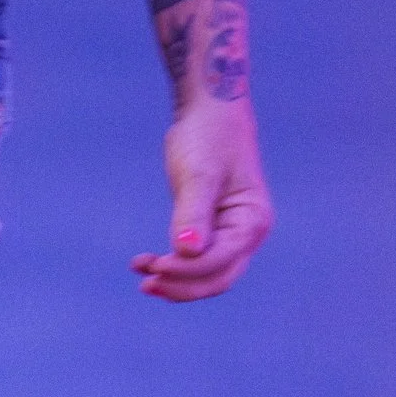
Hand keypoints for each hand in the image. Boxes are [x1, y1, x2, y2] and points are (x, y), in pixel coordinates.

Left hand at [134, 95, 273, 301]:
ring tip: (142, 279)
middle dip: (183, 285)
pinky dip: (175, 266)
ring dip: (177, 281)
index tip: (155, 266)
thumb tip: (186, 251)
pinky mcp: (213, 228)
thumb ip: (193, 213)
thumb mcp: (199, 173)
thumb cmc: (209, 136)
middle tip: (146, 284)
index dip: (187, 270)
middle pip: (218, 276)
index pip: (220, 260)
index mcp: (253, 221)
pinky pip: (197, 259)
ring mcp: (232, 233)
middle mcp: (247, 233)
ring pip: (207, 274)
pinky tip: (147, 265)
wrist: (210, 110)